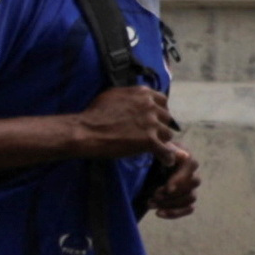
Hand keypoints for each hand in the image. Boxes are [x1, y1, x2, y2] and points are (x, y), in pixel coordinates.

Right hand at [60, 79, 179, 162]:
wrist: (86, 130)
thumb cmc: (95, 113)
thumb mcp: (113, 95)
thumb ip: (132, 97)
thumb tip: (143, 100)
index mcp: (142, 93)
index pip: (162, 100)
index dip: (158, 111)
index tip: (152, 118)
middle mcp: (150, 106)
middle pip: (167, 118)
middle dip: (159, 125)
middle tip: (149, 133)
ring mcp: (151, 123)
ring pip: (168, 134)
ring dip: (161, 141)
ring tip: (152, 147)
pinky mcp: (149, 140)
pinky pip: (166, 151)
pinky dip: (167, 157)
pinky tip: (165, 161)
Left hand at [146, 151, 202, 219]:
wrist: (142, 165)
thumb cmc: (149, 153)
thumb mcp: (153, 147)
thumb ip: (165, 149)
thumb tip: (182, 156)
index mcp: (185, 157)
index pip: (192, 167)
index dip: (180, 179)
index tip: (167, 189)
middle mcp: (191, 171)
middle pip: (193, 184)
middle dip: (173, 192)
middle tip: (154, 195)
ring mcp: (190, 187)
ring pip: (191, 198)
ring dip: (171, 203)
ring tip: (150, 203)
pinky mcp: (185, 198)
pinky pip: (188, 209)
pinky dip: (175, 213)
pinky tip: (159, 213)